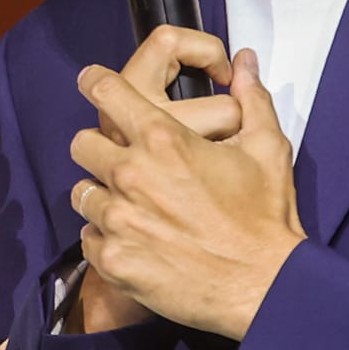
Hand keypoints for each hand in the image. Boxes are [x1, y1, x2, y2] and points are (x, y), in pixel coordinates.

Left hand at [69, 25, 242, 332]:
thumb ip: (251, 98)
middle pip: (82, 142)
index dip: (94, 80)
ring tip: (133, 207)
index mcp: (164, 139)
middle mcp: (132, 174)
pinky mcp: (113, 259)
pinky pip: (88, 237)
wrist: (264, 288)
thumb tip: (244, 61)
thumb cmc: (265, 218)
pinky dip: (107, 237)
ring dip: (103, 195)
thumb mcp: (267, 149)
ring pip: (82, 192)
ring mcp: (118, 219)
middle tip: (124, 161)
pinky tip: (137, 240)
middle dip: (99, 147)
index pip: (105, 91)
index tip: (90, 82)